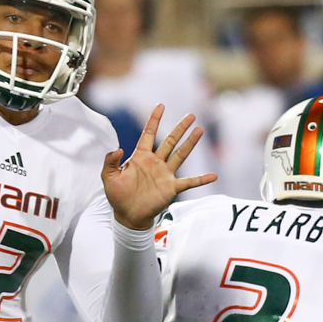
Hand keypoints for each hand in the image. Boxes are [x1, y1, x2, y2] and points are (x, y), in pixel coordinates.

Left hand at [101, 106, 215, 230]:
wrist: (128, 215)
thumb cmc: (118, 196)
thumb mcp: (108, 177)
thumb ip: (110, 161)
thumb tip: (118, 149)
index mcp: (140, 157)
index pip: (148, 134)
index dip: (154, 120)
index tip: (161, 105)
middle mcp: (155, 162)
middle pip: (170, 141)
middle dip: (180, 128)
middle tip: (191, 115)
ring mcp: (165, 174)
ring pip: (180, 155)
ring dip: (190, 143)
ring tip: (200, 130)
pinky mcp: (172, 188)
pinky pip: (189, 182)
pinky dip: (201, 179)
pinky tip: (213, 175)